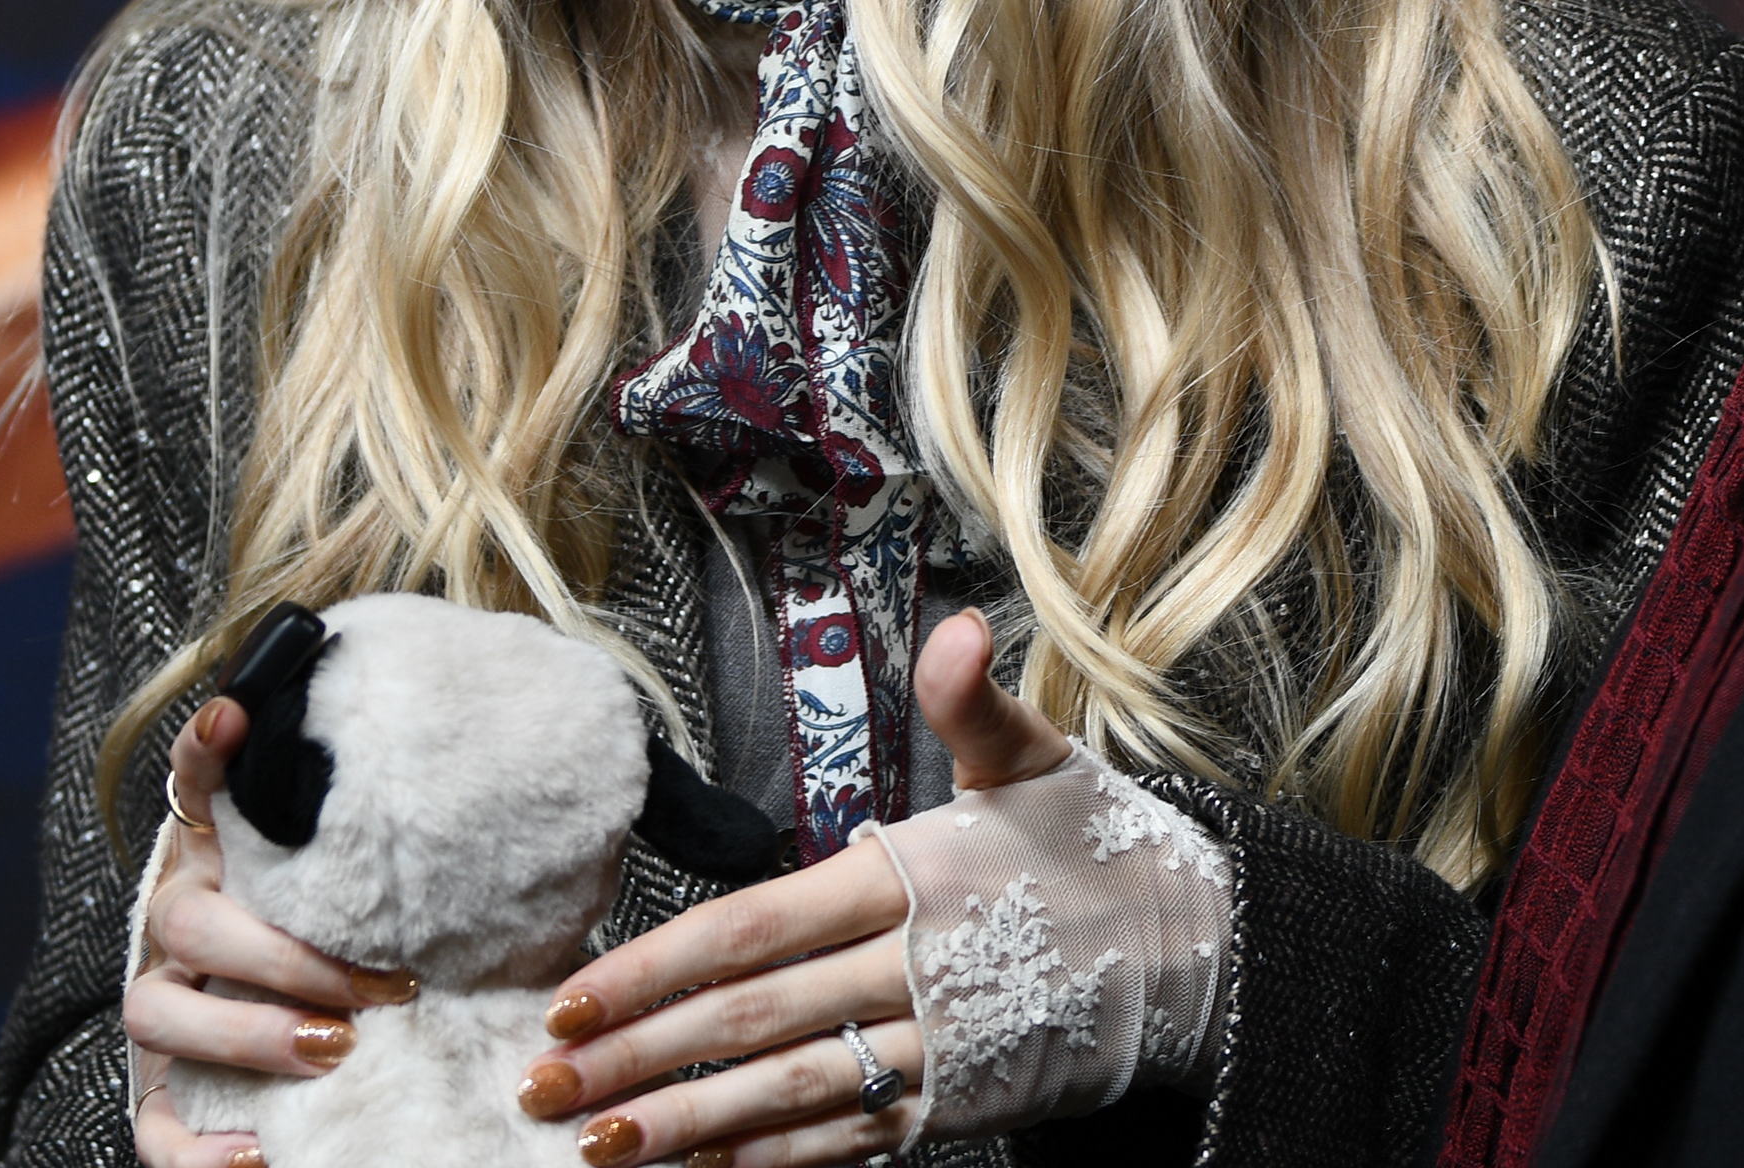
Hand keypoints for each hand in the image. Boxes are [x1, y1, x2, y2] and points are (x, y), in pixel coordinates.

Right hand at [127, 694, 420, 1167]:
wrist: (339, 1032)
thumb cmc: (388, 941)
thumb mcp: (414, 886)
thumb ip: (459, 851)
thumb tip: (575, 822)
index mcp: (238, 858)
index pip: (204, 786)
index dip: (209, 749)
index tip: (238, 713)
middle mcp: (187, 923)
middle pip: (191, 919)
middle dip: (281, 952)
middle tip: (377, 982)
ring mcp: (169, 1005)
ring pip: (159, 1011)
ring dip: (246, 1031)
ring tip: (334, 1048)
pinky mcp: (167, 1091)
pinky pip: (154, 1126)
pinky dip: (194, 1149)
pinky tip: (257, 1156)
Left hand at [521, 611, 1069, 1167]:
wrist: (1203, 953)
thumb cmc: (1104, 850)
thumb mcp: (1043, 760)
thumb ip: (973, 703)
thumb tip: (953, 628)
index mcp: (916, 875)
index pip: (756, 926)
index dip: (657, 966)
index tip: (573, 997)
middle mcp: (914, 967)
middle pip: (749, 1018)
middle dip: (636, 1055)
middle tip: (540, 1084)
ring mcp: (935, 1047)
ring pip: (785, 1091)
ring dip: (682, 1125)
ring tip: (592, 1144)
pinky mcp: (954, 1108)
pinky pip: (842, 1139)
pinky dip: (767, 1162)